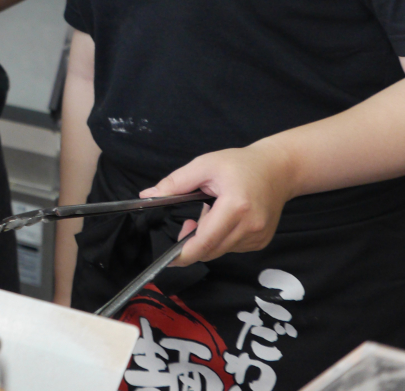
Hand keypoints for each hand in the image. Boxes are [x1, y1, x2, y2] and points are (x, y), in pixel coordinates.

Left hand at [142, 142, 296, 265]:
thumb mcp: (204, 165)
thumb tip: (147, 196)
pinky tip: (223, 220)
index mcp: (236, 206)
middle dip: (192, 244)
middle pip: (212, 249)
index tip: (169, 259)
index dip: (185, 253)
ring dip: (207, 240)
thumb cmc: (239, 164)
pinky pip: (233, 248)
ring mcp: (259, 236)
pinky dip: (221, 239)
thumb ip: (175, 182)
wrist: (278, 170)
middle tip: (188, 222)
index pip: (206, 240)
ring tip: (209, 213)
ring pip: (221, 250)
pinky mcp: (262, 241)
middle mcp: (250, 226)